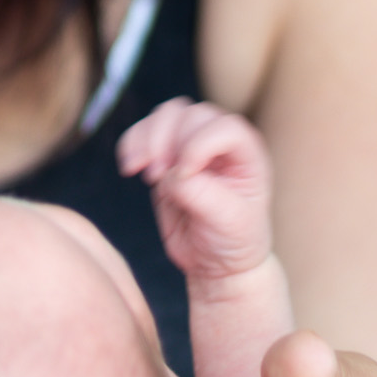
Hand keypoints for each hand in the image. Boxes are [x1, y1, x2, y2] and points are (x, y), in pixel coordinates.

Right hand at [118, 97, 272, 278]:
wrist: (215, 262)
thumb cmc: (234, 240)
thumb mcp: (228, 221)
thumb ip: (200, 193)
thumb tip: (170, 174)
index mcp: (247, 153)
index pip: (224, 127)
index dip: (199, 145)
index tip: (185, 175)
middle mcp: (220, 142)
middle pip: (189, 115)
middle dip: (167, 142)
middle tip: (157, 177)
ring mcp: (191, 146)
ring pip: (165, 115)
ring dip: (146, 138)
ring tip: (140, 171)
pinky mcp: (165, 156)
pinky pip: (144, 132)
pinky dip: (131, 144)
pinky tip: (130, 168)